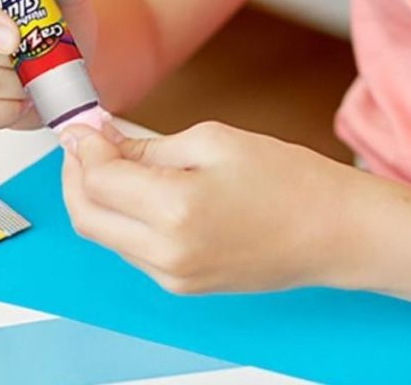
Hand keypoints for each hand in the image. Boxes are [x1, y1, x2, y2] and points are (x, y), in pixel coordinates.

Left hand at [59, 121, 367, 293]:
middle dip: (75, 176)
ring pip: (105, 235)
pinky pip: (132, 249)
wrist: (335, 232)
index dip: (82, 148)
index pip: (97, 180)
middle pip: (87, 216)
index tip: (83, 126)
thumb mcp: (213, 141)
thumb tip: (104, 143)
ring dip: (97, 197)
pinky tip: (138, 189)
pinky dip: (122, 218)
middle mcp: (167, 253)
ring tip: (113, 160)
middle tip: (85, 143)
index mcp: (176, 210)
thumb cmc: (289, 181)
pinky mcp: (182, 285)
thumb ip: (148, 147)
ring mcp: (174, 276)